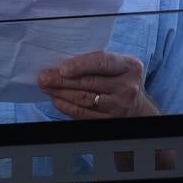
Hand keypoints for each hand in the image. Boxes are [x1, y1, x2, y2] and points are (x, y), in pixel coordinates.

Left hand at [37, 50, 155, 119]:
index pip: (103, 62)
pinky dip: (67, 107)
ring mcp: (120, 106)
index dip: (80, 65)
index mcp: (129, 66)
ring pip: (84, 99)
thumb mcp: (118, 65)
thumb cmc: (121, 79)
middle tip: (44, 77)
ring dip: (60, 93)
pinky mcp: (111, 121)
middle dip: (62, 80)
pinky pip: (84, 114)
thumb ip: (96, 61)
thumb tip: (63, 63)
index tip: (62, 68)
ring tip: (46, 87)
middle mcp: (127, 87)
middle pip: (89, 83)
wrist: (139, 107)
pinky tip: (56, 100)